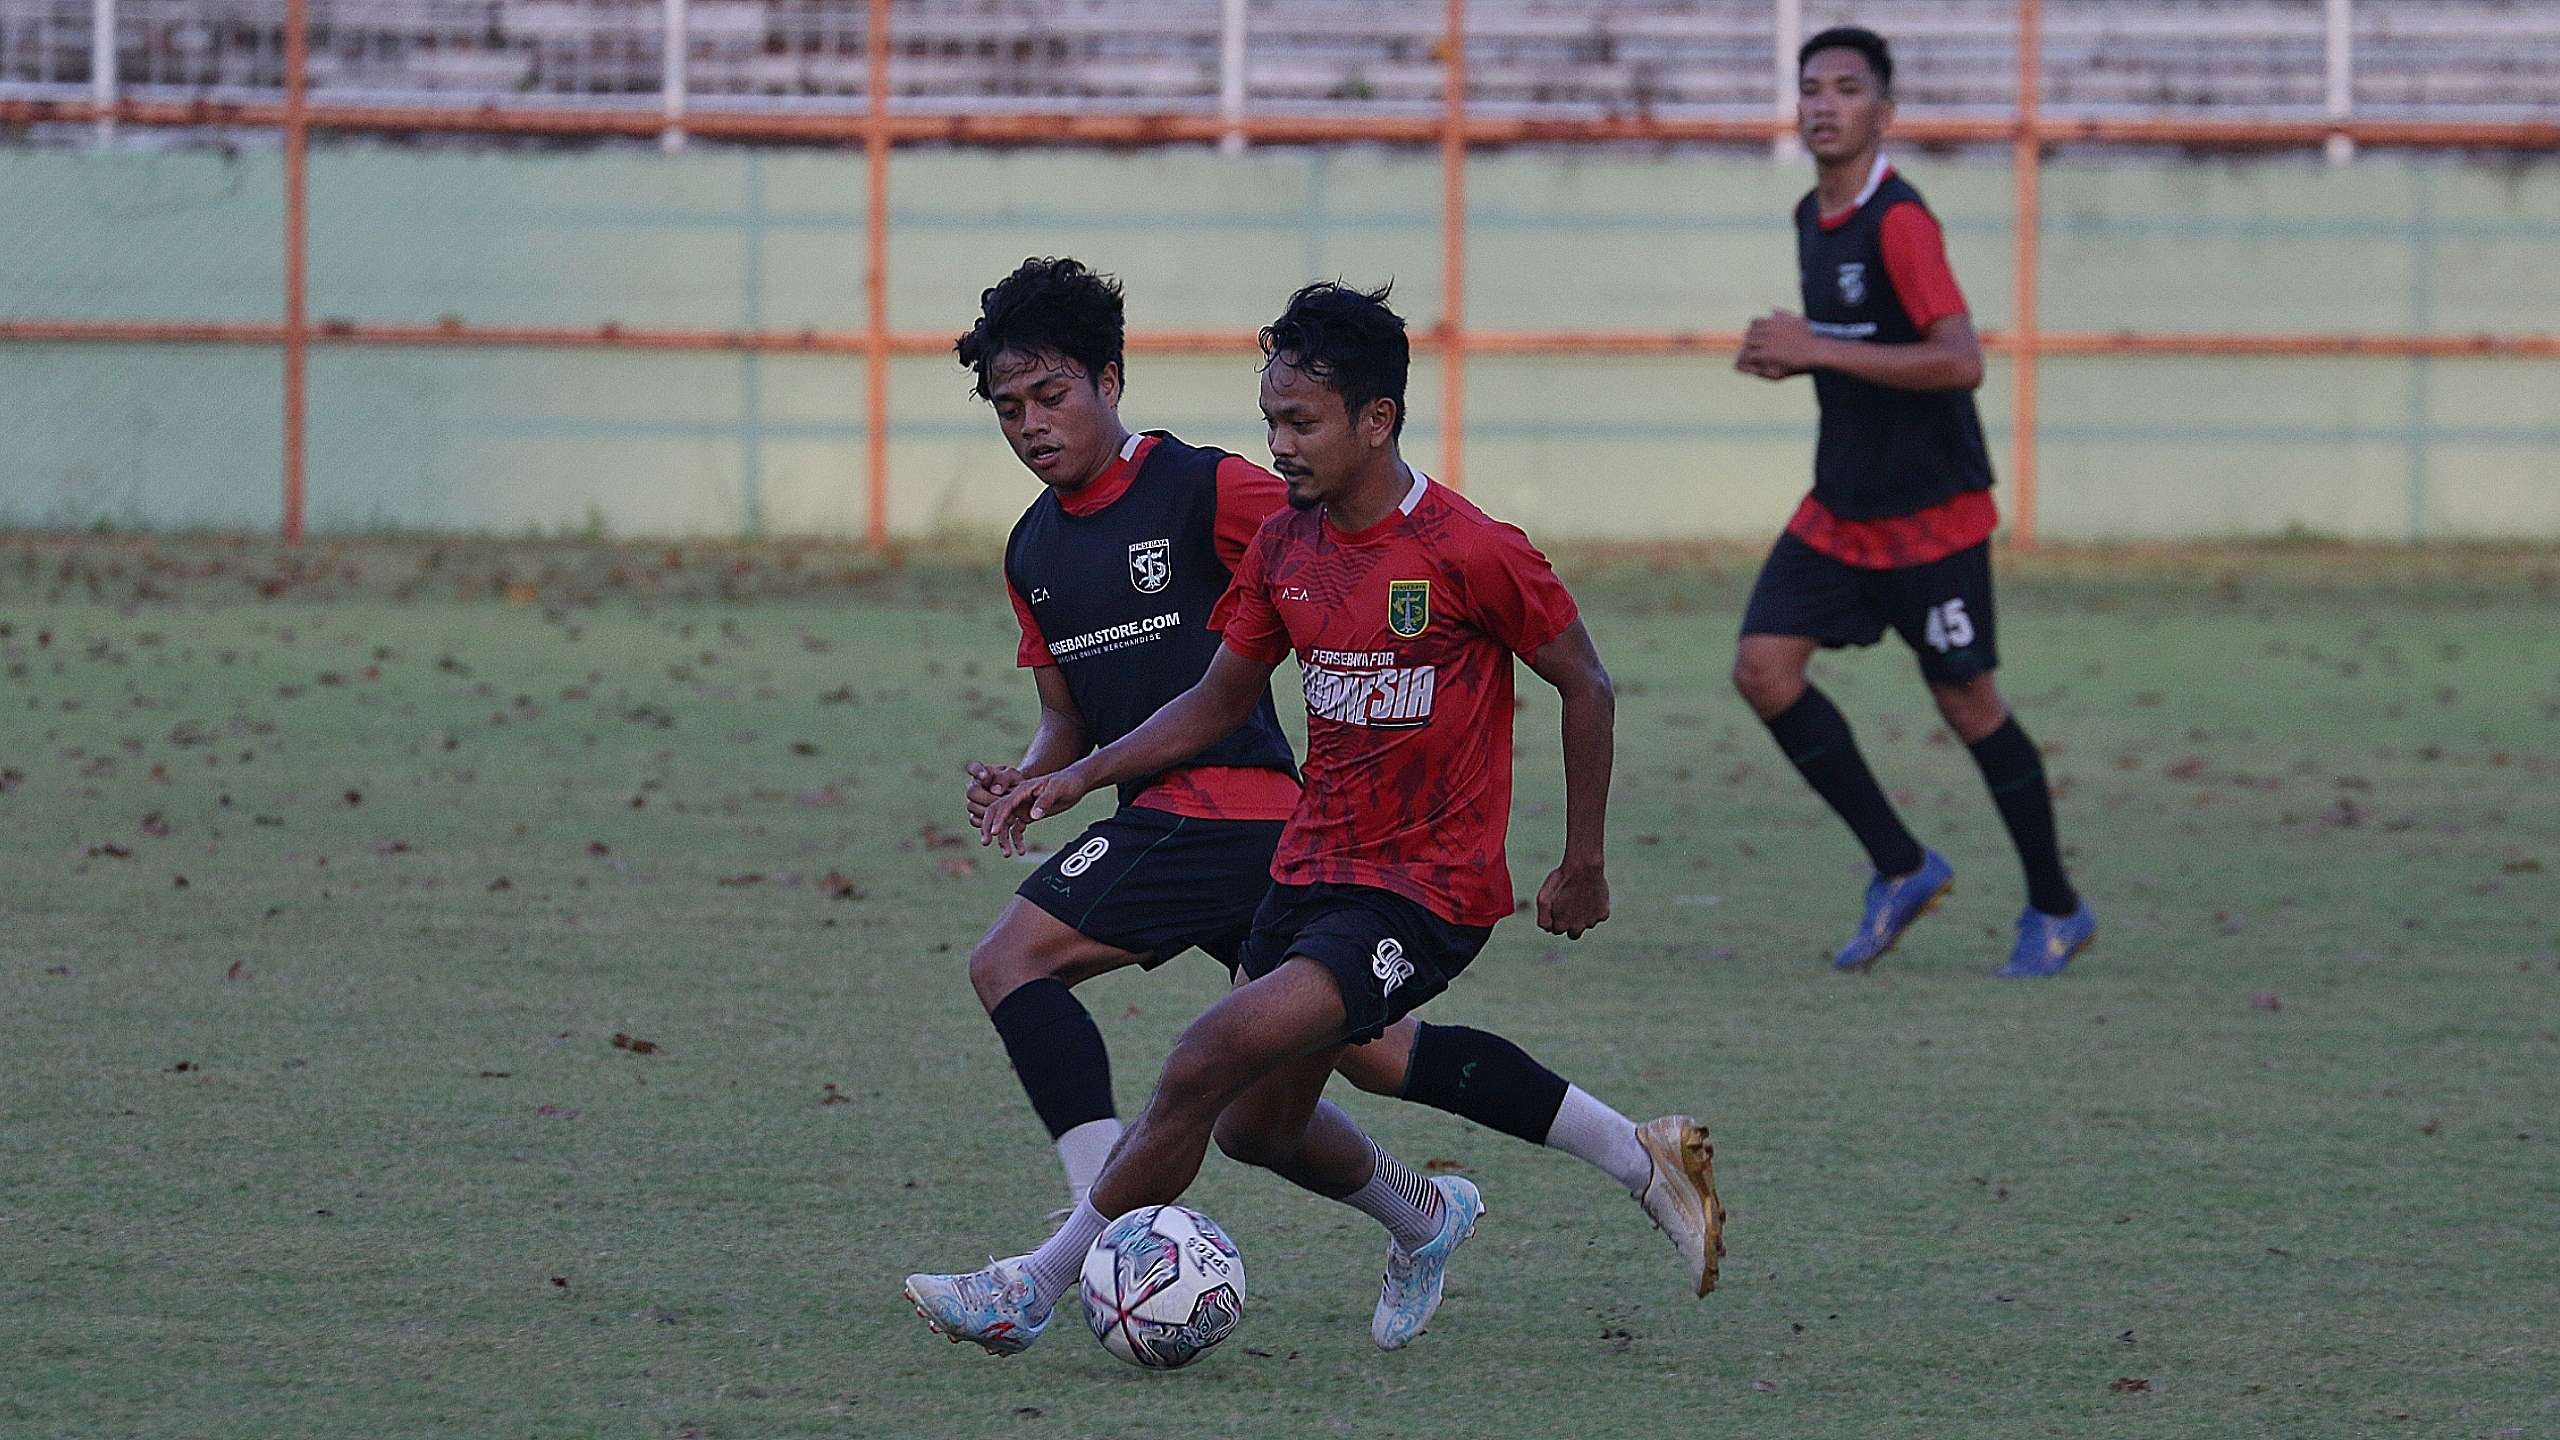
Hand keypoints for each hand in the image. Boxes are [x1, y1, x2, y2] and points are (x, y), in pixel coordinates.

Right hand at [963, 761, 1023, 828]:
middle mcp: (975, 787)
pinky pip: (974, 820)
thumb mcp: (1013, 777)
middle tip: (1003, 801)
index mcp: (982, 773)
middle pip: (971, 792)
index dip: (975, 771)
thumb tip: (995, 790)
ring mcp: (973, 802)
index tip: (985, 775)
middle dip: (988, 798)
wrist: (1020, 798)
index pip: (972, 767)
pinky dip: (987, 821)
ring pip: (972, 807)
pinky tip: (1000, 820)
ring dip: (988, 810)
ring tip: (1003, 809)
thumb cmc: (1015, 783)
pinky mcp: (975, 816)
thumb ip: (1004, 779)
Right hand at [978, 766, 1095, 856]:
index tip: (994, 832)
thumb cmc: (1067, 782)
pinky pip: (1017, 829)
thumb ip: (1045, 801)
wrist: (1075, 782)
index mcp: (1022, 789)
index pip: (1004, 804)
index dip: (998, 818)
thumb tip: (1033, 815)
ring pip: (1006, 824)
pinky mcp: (1027, 815)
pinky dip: (1016, 840)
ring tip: (1007, 854)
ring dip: (1003, 839)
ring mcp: (1022, 807)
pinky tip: (1021, 851)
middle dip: (989, 827)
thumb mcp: (1058, 788)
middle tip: (985, 842)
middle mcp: (1018, 798)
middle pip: (997, 812)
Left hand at [1536, 861, 1610, 939]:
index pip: (1558, 930)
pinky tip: (1592, 895)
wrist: (1583, 867)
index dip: (1558, 918)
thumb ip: (1543, 918)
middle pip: (1574, 934)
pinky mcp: (1603, 914)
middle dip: (1572, 923)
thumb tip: (1547, 930)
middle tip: (1571, 906)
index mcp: (1560, 926)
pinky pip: (1600, 915)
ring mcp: (1591, 922)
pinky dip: (1597, 908)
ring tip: (1581, 896)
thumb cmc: (1560, 880)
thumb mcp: (1543, 898)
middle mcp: (1576, 928)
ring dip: (1585, 914)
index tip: (1559, 905)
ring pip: (1588, 923)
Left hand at [1737, 308, 1818, 377]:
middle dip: (1750, 342)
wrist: (1816, 350)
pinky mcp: (1768, 353)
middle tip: (1752, 351)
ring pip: (1748, 344)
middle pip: (1749, 333)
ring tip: (1750, 360)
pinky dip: (1750, 360)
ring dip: (1748, 351)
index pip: (1754, 322)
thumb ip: (1783, 314)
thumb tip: (1772, 309)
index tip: (1756, 338)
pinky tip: (1754, 366)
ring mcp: (1768, 341)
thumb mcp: (1796, 320)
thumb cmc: (1808, 337)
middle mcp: (1769, 329)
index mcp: (1774, 321)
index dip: (1753, 330)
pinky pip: (1751, 355)